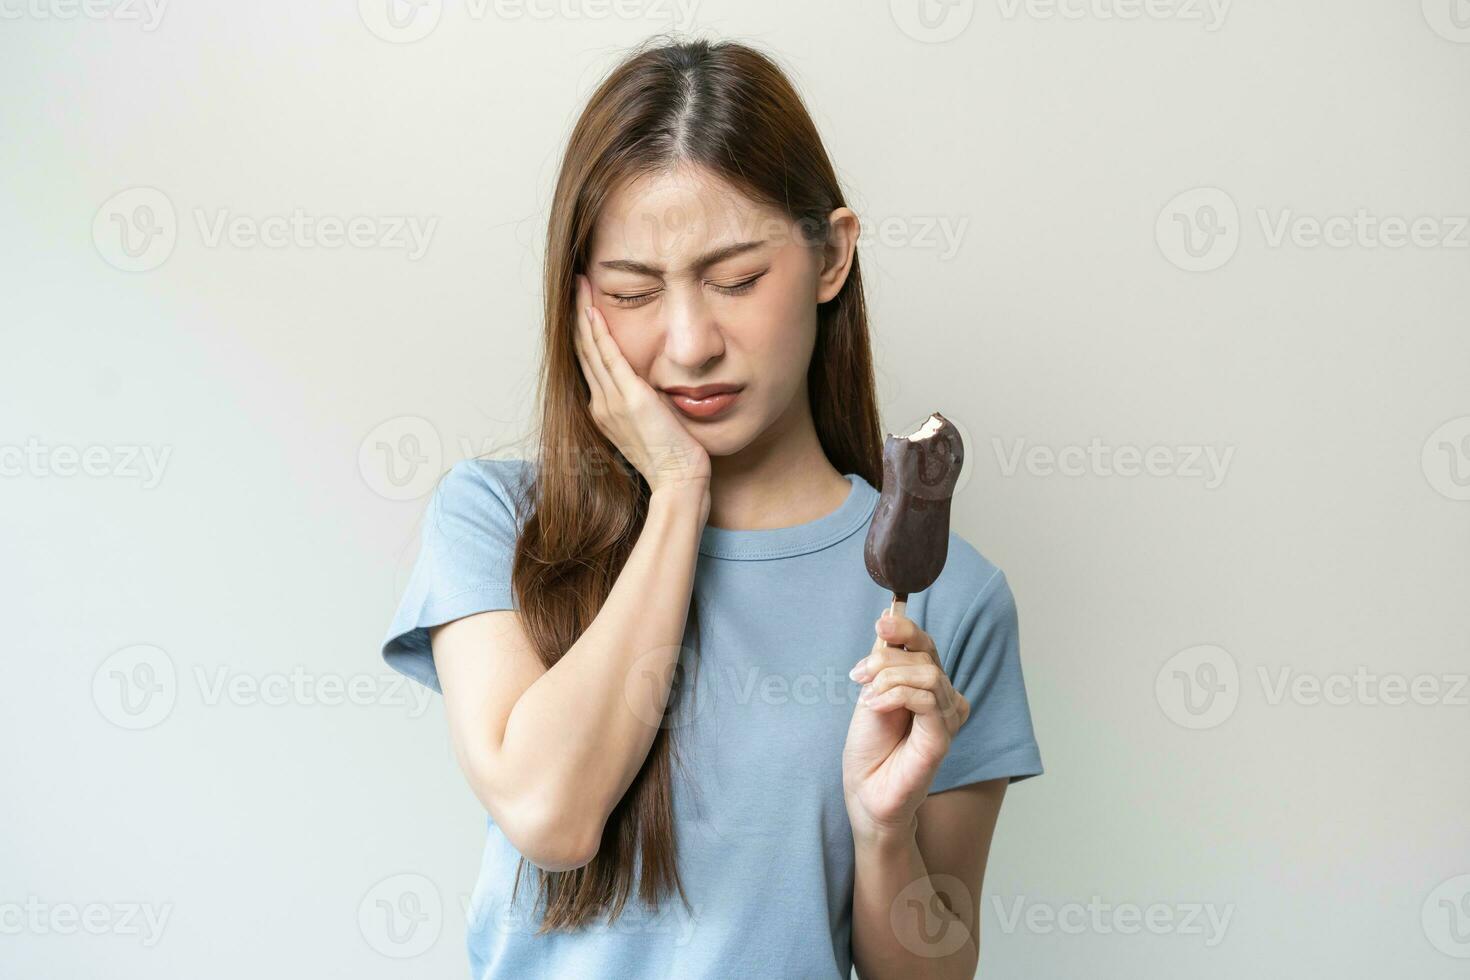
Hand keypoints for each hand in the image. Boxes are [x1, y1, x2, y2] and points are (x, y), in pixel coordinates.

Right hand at [572, 273, 711, 495]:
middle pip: (583, 350)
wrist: (679, 481)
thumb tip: (654, 385)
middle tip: (576, 284)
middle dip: (578, 315)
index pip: (590, 362)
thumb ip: (647, 403)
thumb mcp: (654, 424)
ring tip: (579, 285)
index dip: (585, 332)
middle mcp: (601, 404)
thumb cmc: (674, 458)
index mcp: (605, 410)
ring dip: (584, 314)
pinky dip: (599, 331)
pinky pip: (609, 357)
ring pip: (590, 348)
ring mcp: (612, 401)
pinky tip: (593, 309)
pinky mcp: (630, 398)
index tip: (584, 305)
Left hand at [842, 609, 970, 846]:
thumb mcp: (871, 690)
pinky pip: (927, 699)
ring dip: (889, 678)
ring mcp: (947, 717)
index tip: (881, 624)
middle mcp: (944, 698)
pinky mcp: (943, 736)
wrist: (864, 789)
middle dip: (885, 658)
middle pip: (926, 654)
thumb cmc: (869, 744)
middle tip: (858, 675)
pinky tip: (874, 706)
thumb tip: (888, 617)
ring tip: (866, 696)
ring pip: (928, 673)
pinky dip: (895, 695)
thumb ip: (884, 658)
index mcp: (927, 685)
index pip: (926, 645)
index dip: (906, 629)